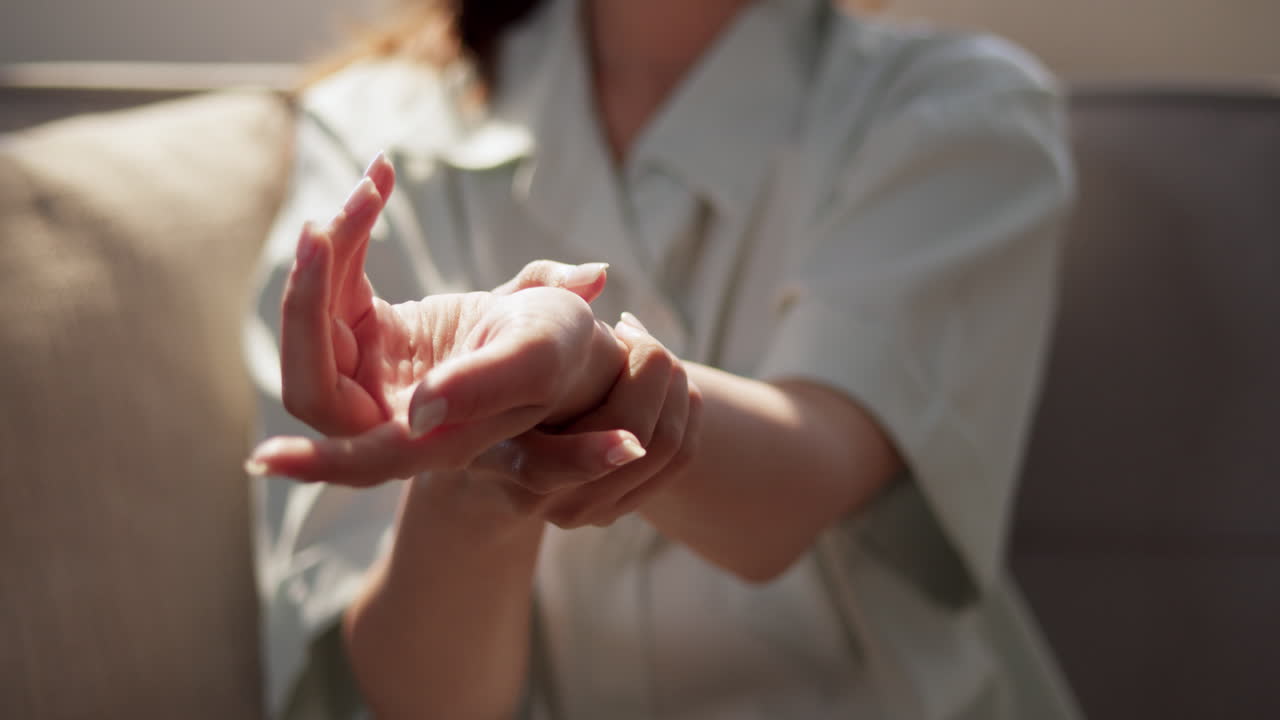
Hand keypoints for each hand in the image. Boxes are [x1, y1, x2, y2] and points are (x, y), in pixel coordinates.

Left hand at [248, 157, 630, 484]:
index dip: (313, 463)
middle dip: (309, 299)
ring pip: (319, 314)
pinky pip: (337, 281)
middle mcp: (386, 413)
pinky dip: (351, 233)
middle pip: (314, 371)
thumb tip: (419, 413)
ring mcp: (371, 372)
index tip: (262, 459)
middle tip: (324, 230)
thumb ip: (482, 387)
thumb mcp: (534, 357)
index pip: (356, 458)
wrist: (562, 328)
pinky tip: (379, 180)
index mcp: (428, 440)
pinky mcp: (368, 332)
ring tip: (374, 182)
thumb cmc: (559, 351)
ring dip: (337, 245)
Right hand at [474, 274, 704, 527]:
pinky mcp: (615, 507)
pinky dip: (685, 405)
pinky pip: (681, 455)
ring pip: (668, 444)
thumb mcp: (500, 314)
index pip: (548, 469)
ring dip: (671, 382)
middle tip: (626, 328)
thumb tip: (598, 275)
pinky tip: (655, 374)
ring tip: (637, 344)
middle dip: (649, 370)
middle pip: (635, 439)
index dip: (592, 457)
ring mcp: (584, 508)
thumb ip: (536, 285)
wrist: (487, 425)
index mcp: (502, 455)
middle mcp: (544, 497)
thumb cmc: (493, 352)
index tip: (628, 441)